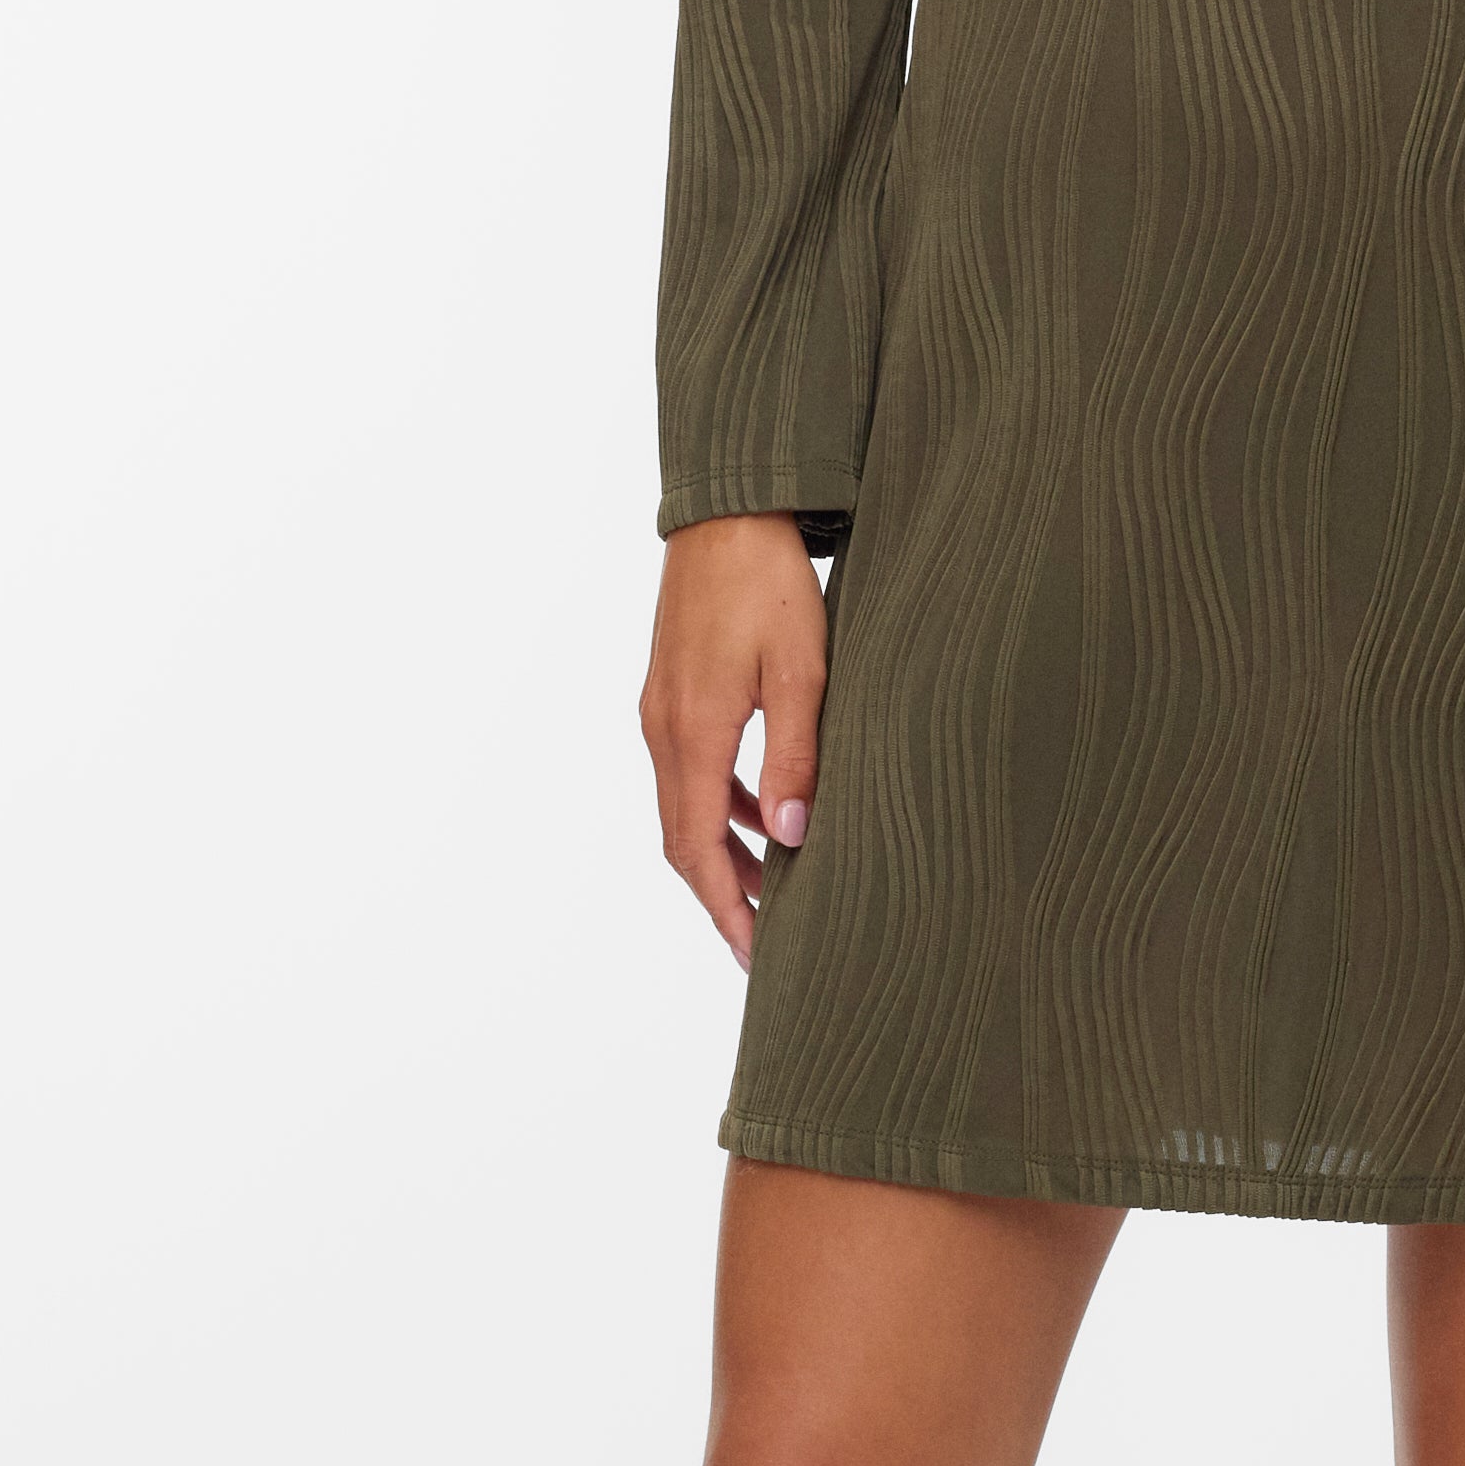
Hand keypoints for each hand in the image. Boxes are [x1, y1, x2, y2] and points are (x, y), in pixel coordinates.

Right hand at [642, 516, 830, 965]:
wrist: (728, 511)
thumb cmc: (770, 583)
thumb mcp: (803, 671)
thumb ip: (797, 755)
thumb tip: (793, 835)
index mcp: (693, 732)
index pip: (697, 847)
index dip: (725, 907)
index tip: (754, 954)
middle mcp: (664, 729)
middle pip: (682, 838)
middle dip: (722, 893)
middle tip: (763, 940)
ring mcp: (661, 709)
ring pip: (685, 805)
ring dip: (723, 850)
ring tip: (773, 886)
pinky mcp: (671, 690)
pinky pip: (690, 768)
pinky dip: (721, 803)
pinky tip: (760, 811)